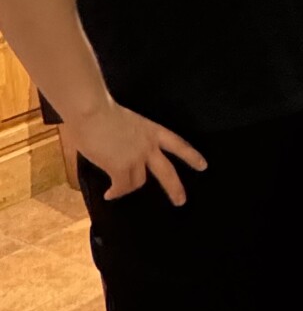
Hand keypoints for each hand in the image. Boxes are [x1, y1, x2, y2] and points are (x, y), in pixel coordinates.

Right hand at [69, 98, 206, 205]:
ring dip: (128, 188)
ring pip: (138, 182)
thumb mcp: (124, 121)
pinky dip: (115, 193)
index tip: (203, 166)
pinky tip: (109, 195)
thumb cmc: (100, 108)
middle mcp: (148, 146)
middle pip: (167, 171)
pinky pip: (121, 187)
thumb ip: (127, 135)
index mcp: (152, 130)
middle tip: (181, 201)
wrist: (91, 111)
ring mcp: (136, 158)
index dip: (191, 156)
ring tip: (120, 191)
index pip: (177, 144)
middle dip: (175, 188)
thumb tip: (116, 146)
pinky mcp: (121, 168)